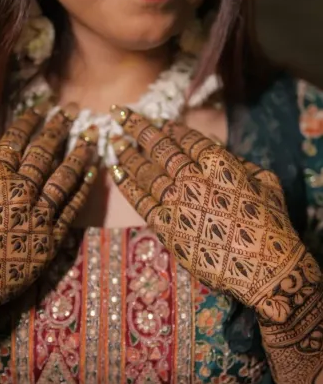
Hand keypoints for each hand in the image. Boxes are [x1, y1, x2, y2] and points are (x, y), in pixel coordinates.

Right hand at [0, 107, 97, 327]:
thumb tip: (2, 145)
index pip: (17, 140)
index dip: (31, 120)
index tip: (43, 107)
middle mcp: (20, 191)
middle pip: (44, 152)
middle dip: (59, 128)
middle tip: (71, 110)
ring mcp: (39, 214)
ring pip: (64, 176)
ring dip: (79, 152)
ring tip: (91, 135)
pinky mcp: (52, 238)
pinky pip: (72, 207)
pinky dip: (83, 187)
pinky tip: (93, 171)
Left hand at [109, 106, 320, 324]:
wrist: (263, 269)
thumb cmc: (270, 225)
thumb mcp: (264, 183)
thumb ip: (237, 162)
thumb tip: (212, 147)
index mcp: (220, 164)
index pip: (187, 139)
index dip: (170, 128)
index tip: (158, 122)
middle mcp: (194, 179)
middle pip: (159, 148)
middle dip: (137, 128)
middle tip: (120, 114)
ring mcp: (177, 202)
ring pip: (146, 172)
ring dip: (127, 154)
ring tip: (114, 141)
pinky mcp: (166, 227)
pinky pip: (140, 201)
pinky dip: (127, 184)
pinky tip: (115, 171)